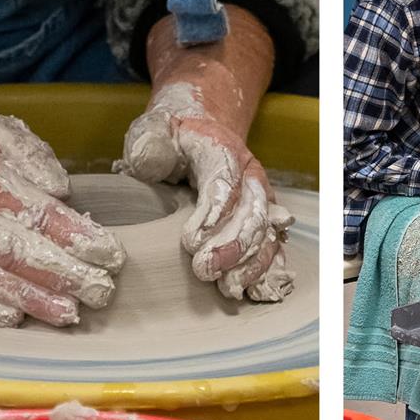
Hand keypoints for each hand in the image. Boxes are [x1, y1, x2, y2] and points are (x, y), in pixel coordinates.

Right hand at [0, 106, 124, 326]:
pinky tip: (13, 317)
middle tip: (99, 290)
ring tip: (68, 312)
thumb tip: (59, 188)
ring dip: (29, 298)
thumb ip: (26, 152)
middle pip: (12, 249)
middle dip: (61, 274)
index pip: (32, 209)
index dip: (72, 235)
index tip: (107, 252)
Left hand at [118, 90, 294, 301]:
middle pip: (251, 213)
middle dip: (232, 246)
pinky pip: (271, 247)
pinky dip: (264, 270)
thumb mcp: (155, 129)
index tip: (191, 242)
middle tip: (205, 270)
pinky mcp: (262, 222)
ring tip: (228, 287)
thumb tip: (147, 162)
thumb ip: (149, 142)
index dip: (212, 214)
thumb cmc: (174, 137)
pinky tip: (252, 289)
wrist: (201, 134)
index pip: (224, 182)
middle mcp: (250, 177)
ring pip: (266, 234)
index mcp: (224, 150)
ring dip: (250, 264)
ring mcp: (260, 201)